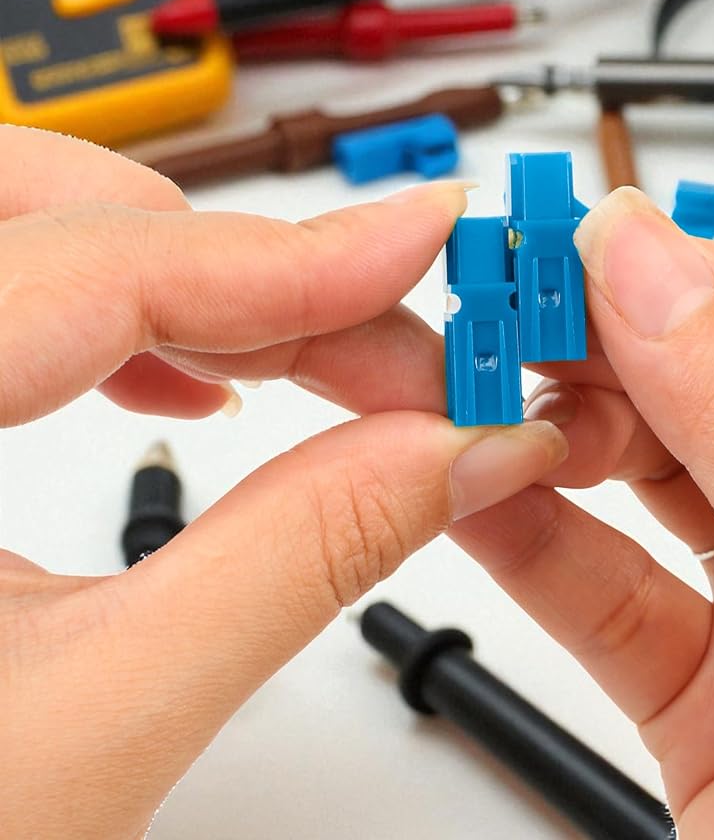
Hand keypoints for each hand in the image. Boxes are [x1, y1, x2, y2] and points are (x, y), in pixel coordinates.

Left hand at [0, 126, 566, 839]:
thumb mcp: (102, 724)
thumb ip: (300, 560)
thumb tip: (447, 454)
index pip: (101, 272)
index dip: (289, 255)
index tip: (419, 246)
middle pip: (64, 214)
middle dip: (251, 264)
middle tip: (379, 346)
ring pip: (41, 234)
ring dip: (200, 284)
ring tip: (310, 366)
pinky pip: (17, 297)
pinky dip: (132, 316)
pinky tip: (192, 383)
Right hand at [330, 184, 713, 836]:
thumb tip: (659, 273)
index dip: (693, 282)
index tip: (578, 252)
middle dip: (605, 356)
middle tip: (497, 322)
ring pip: (651, 481)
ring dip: (557, 438)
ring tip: (471, 403)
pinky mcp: (704, 685)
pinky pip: (604, 590)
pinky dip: (532, 543)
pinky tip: (472, 495)